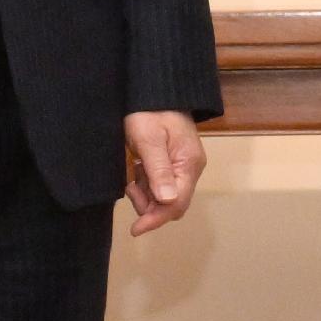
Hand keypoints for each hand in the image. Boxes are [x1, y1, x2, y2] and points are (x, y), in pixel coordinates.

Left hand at [123, 111, 205, 235]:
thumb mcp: (150, 140)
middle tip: (131, 189)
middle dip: (150, 206)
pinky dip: (147, 185)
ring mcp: (184, 166)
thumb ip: (159, 170)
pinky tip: (138, 170)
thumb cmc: (151, 111)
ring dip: (147, 195)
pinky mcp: (174, 163)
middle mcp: (190, 169)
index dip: (156, 219)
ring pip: (166, 197)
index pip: (176, 203)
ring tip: (133, 176)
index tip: (135, 229)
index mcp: (188, 165)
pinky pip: (162, 185)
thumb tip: (168, 201)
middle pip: (173, 204)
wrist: (156, 90)